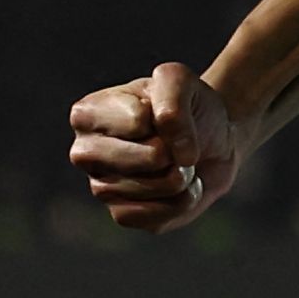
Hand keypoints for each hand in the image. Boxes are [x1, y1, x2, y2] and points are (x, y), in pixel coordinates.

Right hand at [68, 62, 241, 233]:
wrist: (214, 141)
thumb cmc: (188, 107)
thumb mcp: (181, 81)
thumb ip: (172, 98)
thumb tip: (175, 156)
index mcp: (87, 114)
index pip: (137, 121)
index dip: (166, 117)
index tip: (162, 112)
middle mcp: (84, 152)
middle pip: (141, 159)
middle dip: (173, 150)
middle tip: (173, 143)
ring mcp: (101, 186)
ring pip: (150, 188)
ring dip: (180, 175)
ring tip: (177, 162)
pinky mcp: (122, 214)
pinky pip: (153, 217)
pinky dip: (180, 202)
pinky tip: (179, 188)